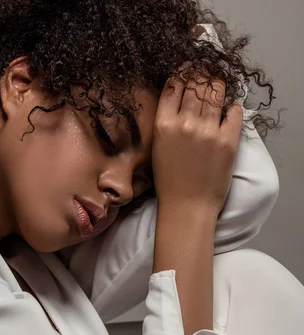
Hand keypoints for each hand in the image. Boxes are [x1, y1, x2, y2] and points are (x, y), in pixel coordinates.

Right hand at [151, 65, 242, 216]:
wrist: (187, 206)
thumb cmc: (170, 181)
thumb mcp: (158, 147)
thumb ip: (167, 121)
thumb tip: (181, 96)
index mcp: (164, 124)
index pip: (175, 84)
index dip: (183, 72)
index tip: (188, 69)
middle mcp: (185, 123)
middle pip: (196, 83)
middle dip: (201, 74)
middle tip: (205, 73)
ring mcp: (208, 131)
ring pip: (216, 91)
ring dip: (217, 85)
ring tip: (217, 86)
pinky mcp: (228, 141)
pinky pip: (234, 111)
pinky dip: (232, 107)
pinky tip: (228, 110)